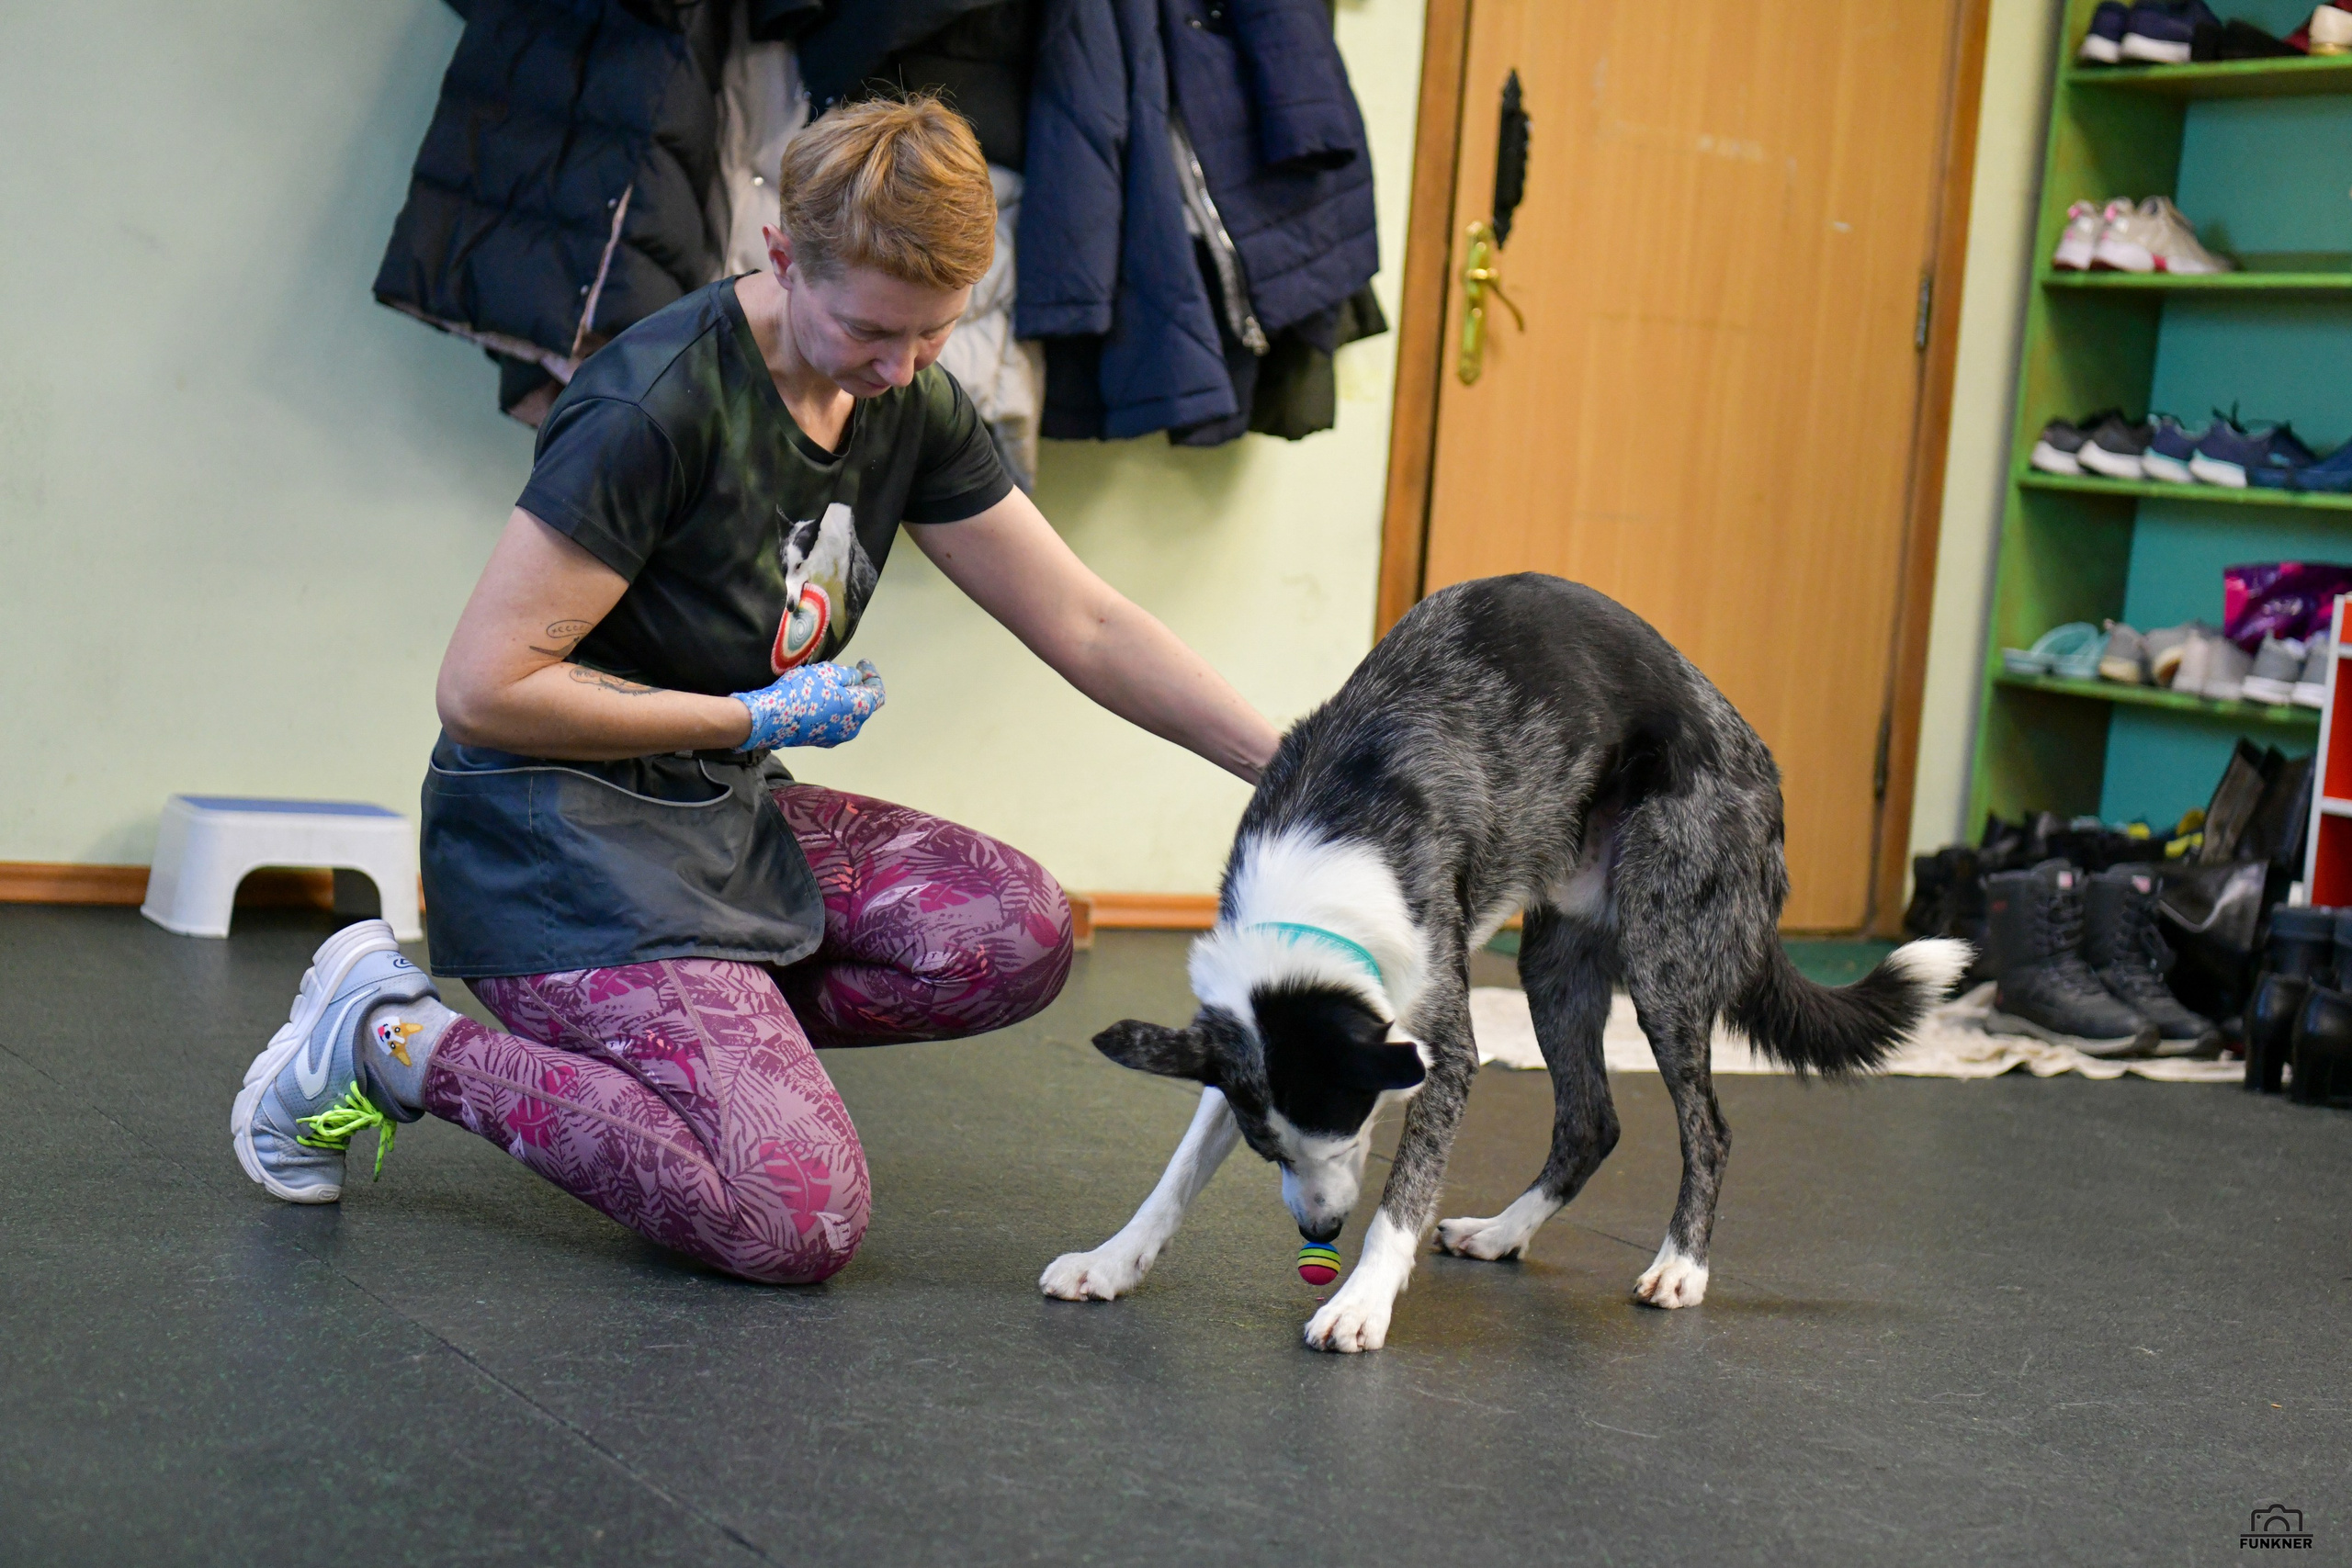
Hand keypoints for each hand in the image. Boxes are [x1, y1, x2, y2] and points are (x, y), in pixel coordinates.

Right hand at [731, 660, 885, 749]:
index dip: (872, 676)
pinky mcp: (820, 741)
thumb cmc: (803, 691)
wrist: (772, 718)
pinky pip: (832, 723)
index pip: (878, 692)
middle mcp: (853, 727)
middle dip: (858, 687)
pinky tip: (817, 700)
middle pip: (863, 705)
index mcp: (860, 708)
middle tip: (847, 672)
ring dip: (844, 700)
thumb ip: (849, 675)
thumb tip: (857, 679)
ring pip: (847, 715)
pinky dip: (831, 710)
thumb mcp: (829, 673)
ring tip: (830, 685)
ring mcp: (837, 737)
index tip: (862, 664)